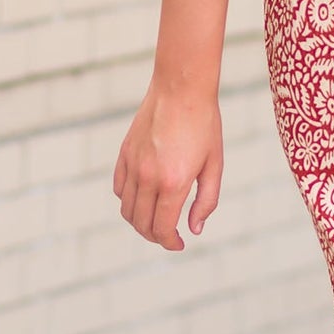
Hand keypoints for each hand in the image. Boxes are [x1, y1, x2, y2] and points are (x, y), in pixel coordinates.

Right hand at [113, 82, 222, 251]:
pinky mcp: (124, 154)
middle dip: (155, 236)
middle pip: (141, 223)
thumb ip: (206, 201)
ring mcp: (133, 165)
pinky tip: (143, 198)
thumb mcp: (214, 165)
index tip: (180, 244)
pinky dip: (128, 200)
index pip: (162, 228)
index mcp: (173, 183)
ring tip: (156, 220)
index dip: (170, 243)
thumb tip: (194, 229)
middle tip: (169, 236)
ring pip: (126, 209)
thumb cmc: (204, 125)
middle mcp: (148, 178)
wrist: (181, 89)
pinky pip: (119, 188)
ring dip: (139, 222)